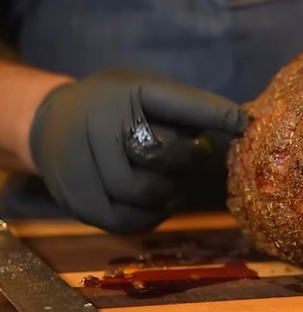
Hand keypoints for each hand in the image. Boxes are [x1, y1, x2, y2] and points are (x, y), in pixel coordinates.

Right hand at [28, 68, 247, 233]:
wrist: (48, 123)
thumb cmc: (114, 107)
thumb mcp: (146, 91)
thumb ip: (187, 108)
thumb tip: (244, 124)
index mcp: (123, 92)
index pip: (176, 102)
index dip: (213, 114)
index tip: (245, 125)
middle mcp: (96, 123)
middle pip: (162, 154)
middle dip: (182, 160)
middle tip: (185, 160)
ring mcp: (80, 164)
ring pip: (145, 191)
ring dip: (168, 190)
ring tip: (167, 180)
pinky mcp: (77, 200)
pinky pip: (127, 220)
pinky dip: (150, 215)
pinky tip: (154, 201)